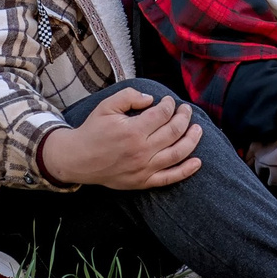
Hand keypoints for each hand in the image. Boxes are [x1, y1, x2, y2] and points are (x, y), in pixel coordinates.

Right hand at [39, 88, 203, 189]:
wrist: (78, 159)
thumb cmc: (93, 130)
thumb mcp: (106, 106)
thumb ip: (130, 96)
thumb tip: (151, 100)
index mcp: (132, 130)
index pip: (162, 114)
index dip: (169, 105)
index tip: (169, 101)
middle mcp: (141, 150)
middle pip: (174, 132)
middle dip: (184, 117)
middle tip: (185, 110)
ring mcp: (144, 168)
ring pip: (177, 153)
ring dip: (192, 139)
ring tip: (197, 129)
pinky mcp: (143, 181)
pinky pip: (170, 178)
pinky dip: (186, 171)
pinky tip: (197, 162)